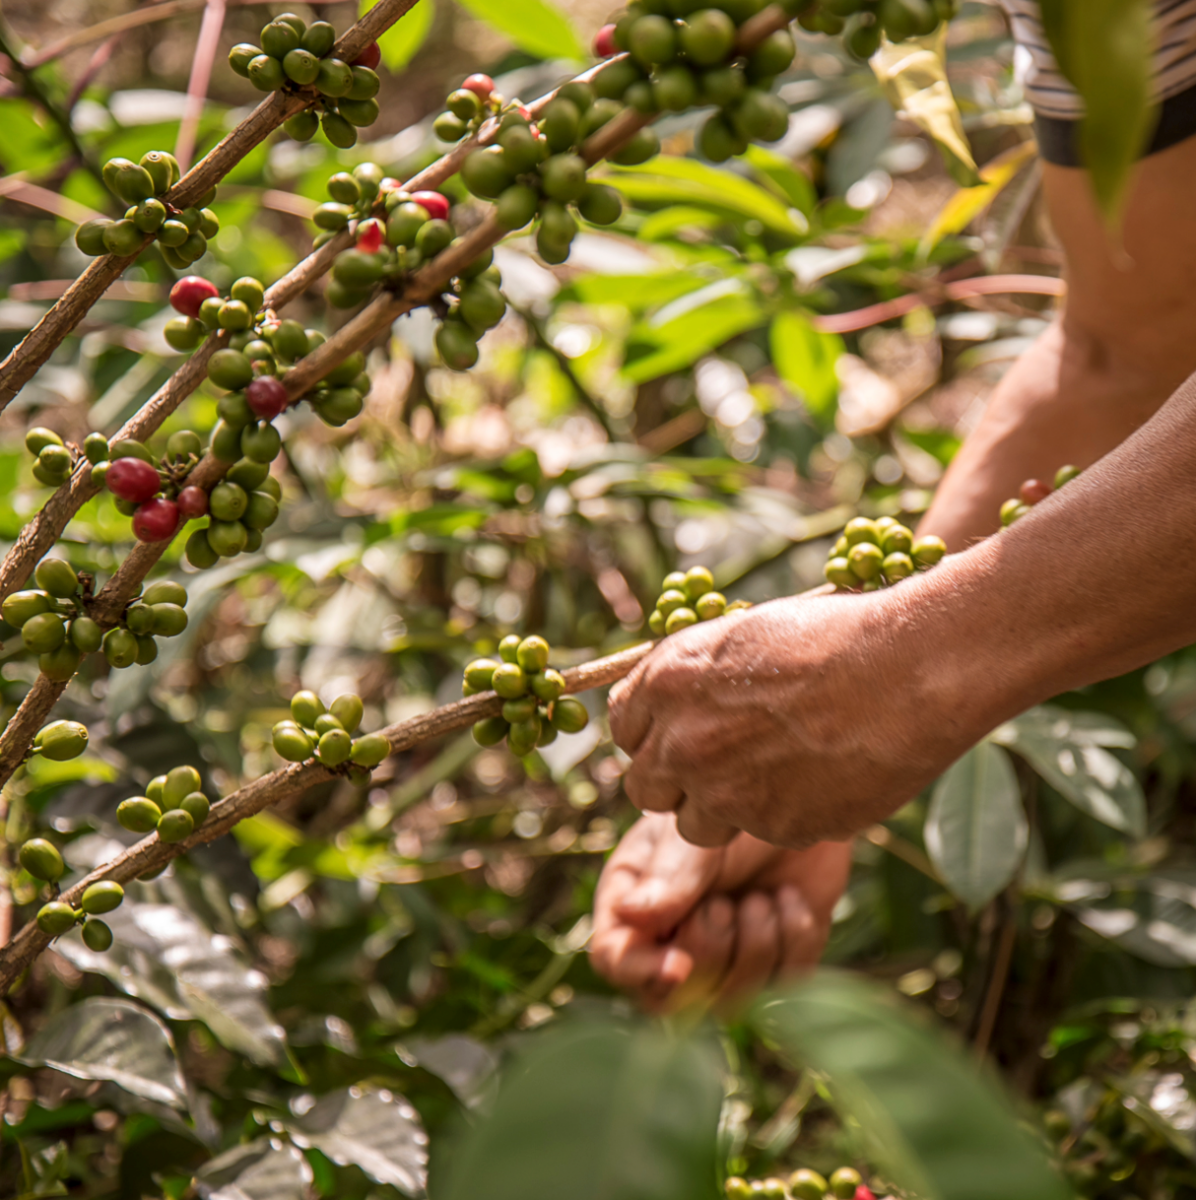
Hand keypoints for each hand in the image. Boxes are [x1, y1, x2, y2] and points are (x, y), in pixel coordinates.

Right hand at [589, 812, 851, 1013]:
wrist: (800, 789)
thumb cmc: (731, 801)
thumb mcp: (697, 834)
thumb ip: (670, 876)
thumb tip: (630, 917)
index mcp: (633, 902)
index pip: (614, 958)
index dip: (640, 972)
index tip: (678, 966)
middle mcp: (671, 939)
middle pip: (671, 997)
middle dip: (707, 951)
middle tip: (725, 903)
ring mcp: (725, 958)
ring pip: (730, 1001)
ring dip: (753, 947)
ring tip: (761, 897)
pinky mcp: (777, 963)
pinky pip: (783, 986)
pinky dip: (792, 940)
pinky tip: (791, 898)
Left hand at [608, 588, 985, 848]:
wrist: (910, 667)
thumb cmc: (834, 634)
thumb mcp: (742, 634)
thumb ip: (691, 677)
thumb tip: (669, 709)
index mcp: (668, 683)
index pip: (623, 729)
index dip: (652, 734)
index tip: (678, 733)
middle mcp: (685, 744)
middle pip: (646, 788)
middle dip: (674, 780)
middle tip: (715, 766)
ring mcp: (728, 794)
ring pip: (697, 825)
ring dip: (722, 808)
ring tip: (773, 772)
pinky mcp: (777, 828)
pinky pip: (761, 832)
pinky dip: (781, 814)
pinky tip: (819, 777)